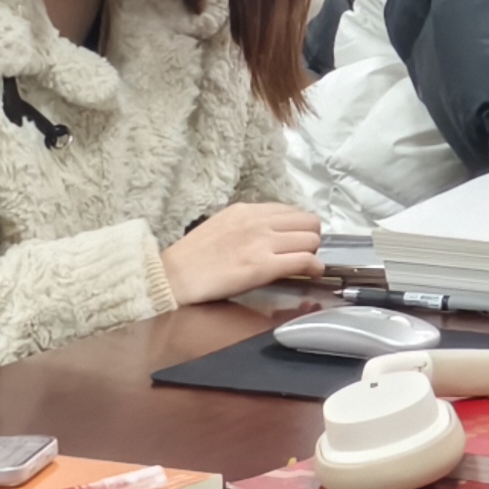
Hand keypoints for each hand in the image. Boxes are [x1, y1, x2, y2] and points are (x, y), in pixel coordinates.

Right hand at [166, 200, 329, 307]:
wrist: (174, 277)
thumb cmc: (193, 257)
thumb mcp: (222, 226)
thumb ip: (248, 225)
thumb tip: (270, 231)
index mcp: (246, 210)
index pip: (291, 211)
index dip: (299, 227)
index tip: (296, 240)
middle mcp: (258, 221)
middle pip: (308, 222)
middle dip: (310, 238)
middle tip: (303, 253)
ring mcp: (262, 243)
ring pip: (311, 239)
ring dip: (313, 253)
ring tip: (305, 265)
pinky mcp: (264, 266)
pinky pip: (305, 260)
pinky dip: (315, 267)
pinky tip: (311, 274)